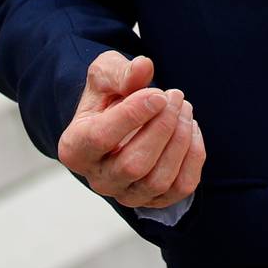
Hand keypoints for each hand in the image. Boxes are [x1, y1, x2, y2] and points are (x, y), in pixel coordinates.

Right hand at [58, 50, 205, 210]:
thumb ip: (121, 71)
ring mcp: (127, 194)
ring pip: (159, 180)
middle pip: (133, 165)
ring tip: (184, 107)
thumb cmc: (109, 96)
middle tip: (175, 96)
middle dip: (161, 127)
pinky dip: (193, 156)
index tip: (158, 93)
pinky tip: (191, 128)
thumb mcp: (106, 74)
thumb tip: (143, 67)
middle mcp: (98, 179)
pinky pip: (181, 187)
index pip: (100, 138)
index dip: (132, 115)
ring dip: (179, 140)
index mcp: (75, 148)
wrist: (120, 118)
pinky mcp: (155, 200)